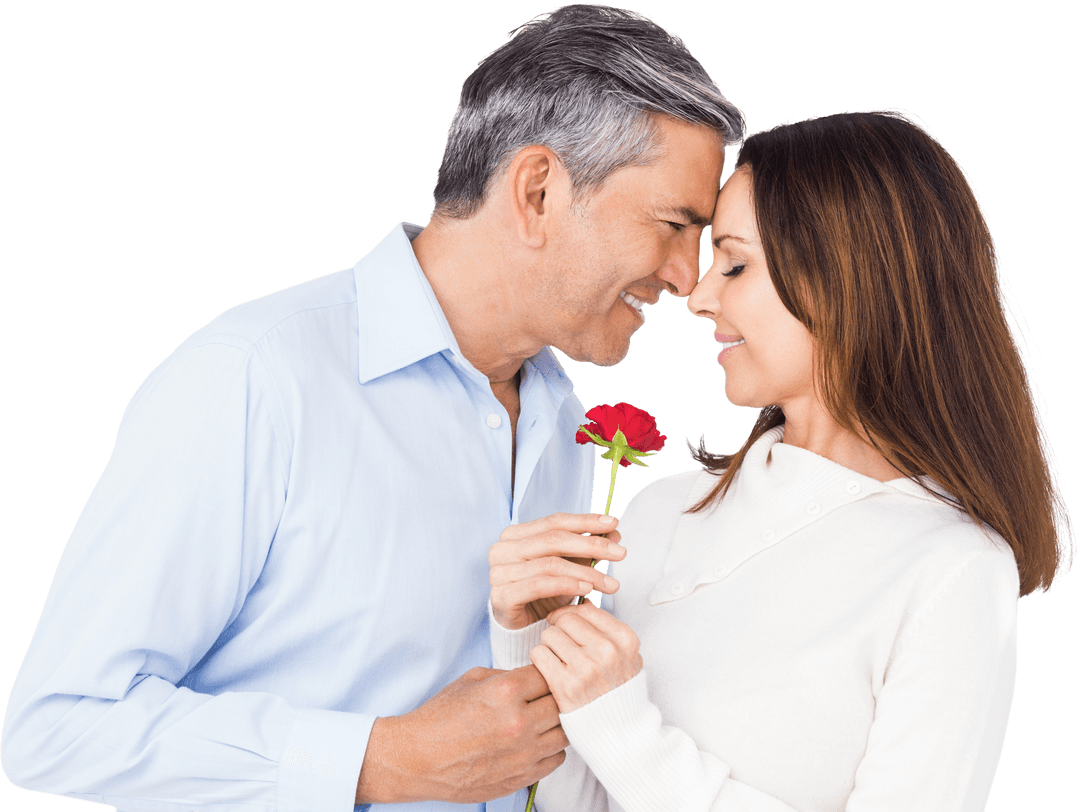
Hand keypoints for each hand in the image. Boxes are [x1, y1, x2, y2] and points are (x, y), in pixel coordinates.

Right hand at [356, 665, 566, 803]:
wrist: (418, 759)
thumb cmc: (440, 717)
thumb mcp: (471, 679)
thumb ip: (507, 675)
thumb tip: (533, 676)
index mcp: (506, 691)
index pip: (548, 674)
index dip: (544, 674)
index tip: (537, 679)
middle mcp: (519, 721)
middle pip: (562, 702)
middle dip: (553, 697)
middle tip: (540, 699)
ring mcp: (523, 752)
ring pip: (565, 732)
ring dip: (555, 724)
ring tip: (539, 721)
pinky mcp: (522, 776)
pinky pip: (557, 758)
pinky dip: (551, 749)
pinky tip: (535, 742)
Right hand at [489, 512, 626, 629]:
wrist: (522, 628)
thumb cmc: (543, 594)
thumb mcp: (567, 566)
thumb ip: (586, 548)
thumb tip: (613, 531)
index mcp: (515, 535)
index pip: (554, 521)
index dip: (585, 521)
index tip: (613, 524)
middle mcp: (502, 549)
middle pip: (553, 539)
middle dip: (591, 545)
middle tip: (620, 553)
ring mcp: (498, 572)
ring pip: (550, 564)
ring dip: (586, 572)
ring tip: (610, 583)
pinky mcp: (501, 596)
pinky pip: (540, 585)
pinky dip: (567, 585)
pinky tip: (588, 591)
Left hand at [530, 601, 642, 713]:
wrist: (620, 731)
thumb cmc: (618, 689)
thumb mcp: (626, 654)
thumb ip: (606, 628)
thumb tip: (578, 602)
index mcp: (625, 639)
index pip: (586, 609)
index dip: (571, 615)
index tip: (567, 626)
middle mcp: (608, 651)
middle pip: (565, 619)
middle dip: (559, 629)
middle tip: (562, 646)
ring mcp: (586, 668)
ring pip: (549, 634)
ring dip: (549, 645)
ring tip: (559, 660)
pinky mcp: (565, 685)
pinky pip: (539, 654)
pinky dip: (540, 660)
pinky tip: (550, 671)